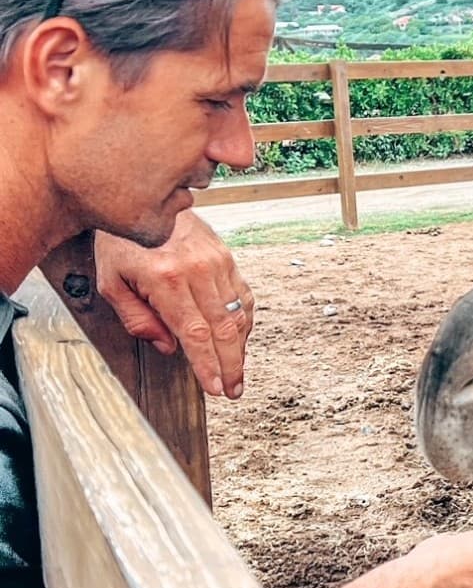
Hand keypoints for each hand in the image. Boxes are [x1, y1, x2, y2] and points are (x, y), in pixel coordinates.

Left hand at [93, 212, 253, 398]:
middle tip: (233, 389)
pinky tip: (239, 339)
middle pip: (223, 328)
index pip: (194, 332)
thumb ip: (136, 318)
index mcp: (166, 278)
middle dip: (231, 365)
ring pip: (238, 314)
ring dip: (240, 348)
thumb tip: (168, 347)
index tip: (215, 387)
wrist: (144, 198)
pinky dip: (244, 321)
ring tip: (237, 371)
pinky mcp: (226, 256)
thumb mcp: (111, 282)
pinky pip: (242, 295)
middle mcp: (197, 269)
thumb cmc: (123, 242)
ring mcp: (216, 261)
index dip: (207, 364)